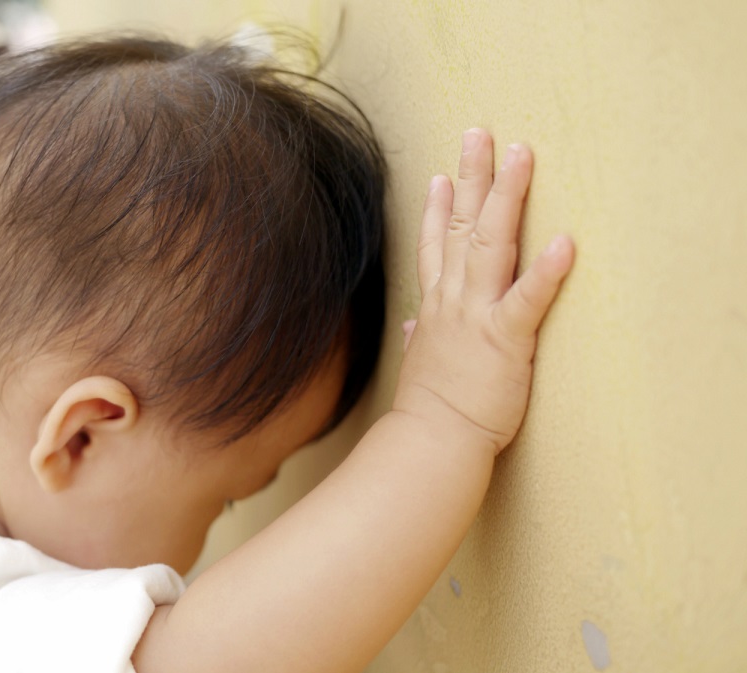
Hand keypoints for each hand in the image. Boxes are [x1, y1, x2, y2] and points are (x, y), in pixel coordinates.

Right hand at [394, 128, 573, 453]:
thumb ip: (421, 337)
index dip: (438, 208)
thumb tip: (416, 328)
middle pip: (461, 226)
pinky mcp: (505, 339)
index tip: (442, 175)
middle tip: (479, 133)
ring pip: (490, 243)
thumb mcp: (421, 365)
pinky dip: (547, 271)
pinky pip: (528, 299)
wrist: (431, 441)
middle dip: (472, 176)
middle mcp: (454, 301)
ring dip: (505, 196)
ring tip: (520, 155)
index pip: (434, 246)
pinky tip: (568, 241)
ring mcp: (477, 315)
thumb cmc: (430, 409)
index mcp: (437, 308)